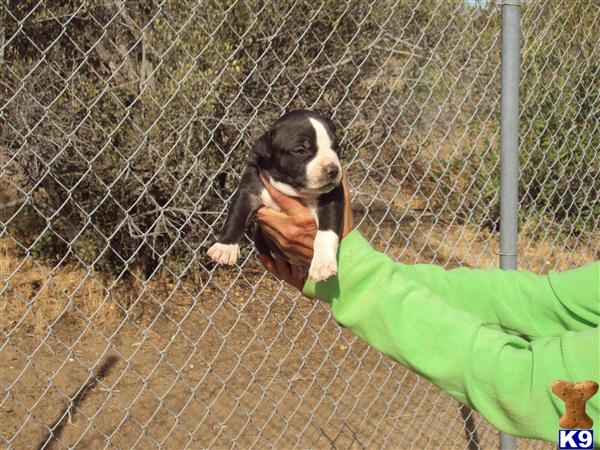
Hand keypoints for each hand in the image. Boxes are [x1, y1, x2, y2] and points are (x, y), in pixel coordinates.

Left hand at [256, 173, 353, 287]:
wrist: (341, 263)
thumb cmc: (342, 234)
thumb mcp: (341, 209)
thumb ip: (337, 188)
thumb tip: (336, 169)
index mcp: (303, 217)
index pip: (278, 196)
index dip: (268, 183)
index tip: (264, 174)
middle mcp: (289, 230)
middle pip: (262, 212)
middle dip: (261, 201)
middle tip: (263, 192)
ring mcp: (283, 243)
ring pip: (262, 224)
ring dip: (264, 214)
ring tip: (268, 205)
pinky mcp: (282, 252)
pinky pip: (266, 237)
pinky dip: (268, 227)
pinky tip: (274, 221)